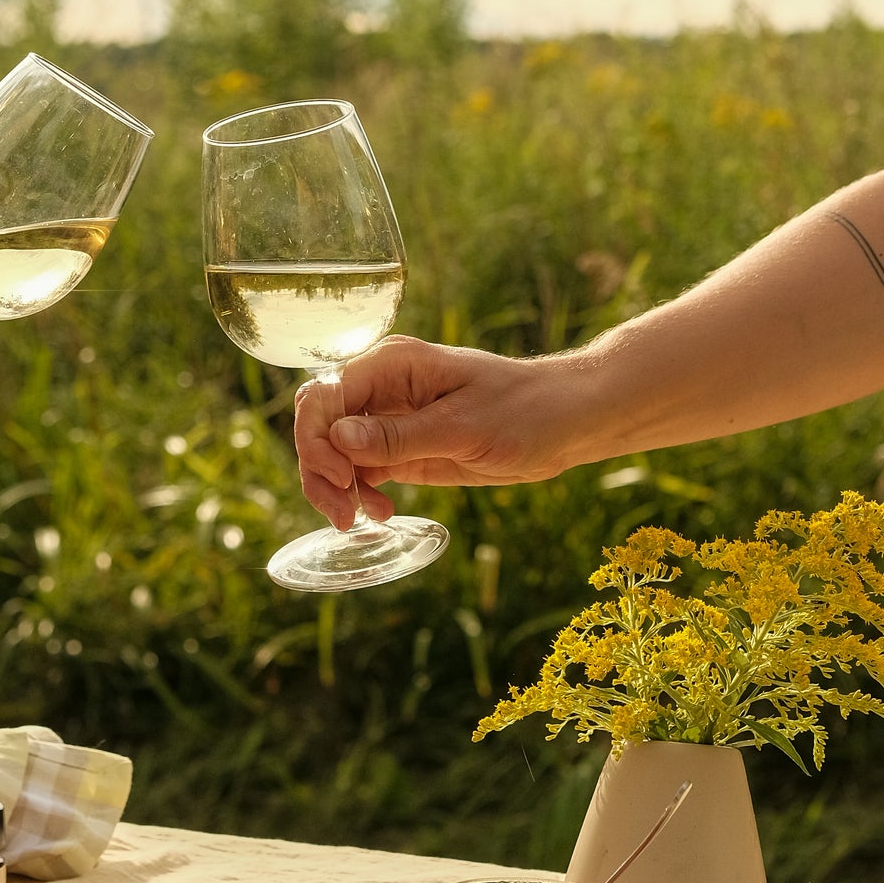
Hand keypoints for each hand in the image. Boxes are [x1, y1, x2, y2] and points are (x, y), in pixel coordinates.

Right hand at [295, 337, 586, 528]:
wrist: (565, 422)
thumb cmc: (524, 410)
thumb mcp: (463, 428)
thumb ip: (400, 435)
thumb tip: (339, 437)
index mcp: (391, 363)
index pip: (323, 395)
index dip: (317, 439)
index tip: (341, 479)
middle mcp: (381, 386)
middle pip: (319, 424)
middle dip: (320, 469)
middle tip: (344, 515)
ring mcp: (389, 417)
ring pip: (333, 452)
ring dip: (336, 487)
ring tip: (362, 519)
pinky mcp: (401, 447)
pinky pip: (360, 469)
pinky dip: (358, 493)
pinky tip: (378, 512)